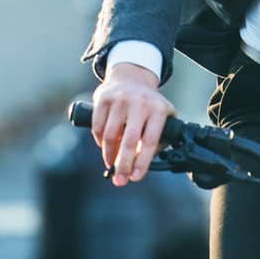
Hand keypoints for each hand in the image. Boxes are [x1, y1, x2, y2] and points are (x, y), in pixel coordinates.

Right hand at [90, 63, 174, 186]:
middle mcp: (140, 102)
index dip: (142, 162)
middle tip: (120, 180)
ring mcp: (120, 99)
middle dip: (123, 165)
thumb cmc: (148, 105)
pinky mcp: (103, 98)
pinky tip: (104, 146)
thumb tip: (140, 165)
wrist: (132, 77)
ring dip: (109, 156)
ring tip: (111, 164)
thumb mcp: (162, 117)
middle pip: (129, 141)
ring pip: (110, 136)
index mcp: (158, 109)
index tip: (135, 177)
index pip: (150, 141)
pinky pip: (97, 127)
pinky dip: (99, 142)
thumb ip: (157, 140)